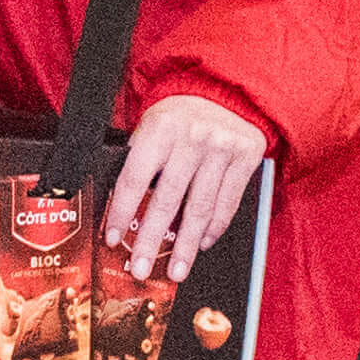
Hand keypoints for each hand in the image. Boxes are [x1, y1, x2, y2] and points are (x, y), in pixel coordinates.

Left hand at [102, 93, 272, 285]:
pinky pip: (227, 203)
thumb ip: (139, 159)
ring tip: (176, 271)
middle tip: (141, 270)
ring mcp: (221, 149)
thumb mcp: (151, 124)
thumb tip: (120, 209)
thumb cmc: (179, 113)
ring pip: (200, 209)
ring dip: (186, 246)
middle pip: (167, 201)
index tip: (113, 239)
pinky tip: (200, 244)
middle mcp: (192, 138)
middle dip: (152, 241)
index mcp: (160, 128)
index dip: (121, 212)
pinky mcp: (245, 158)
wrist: (225, 89)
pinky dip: (213, 228)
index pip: (135, 179)